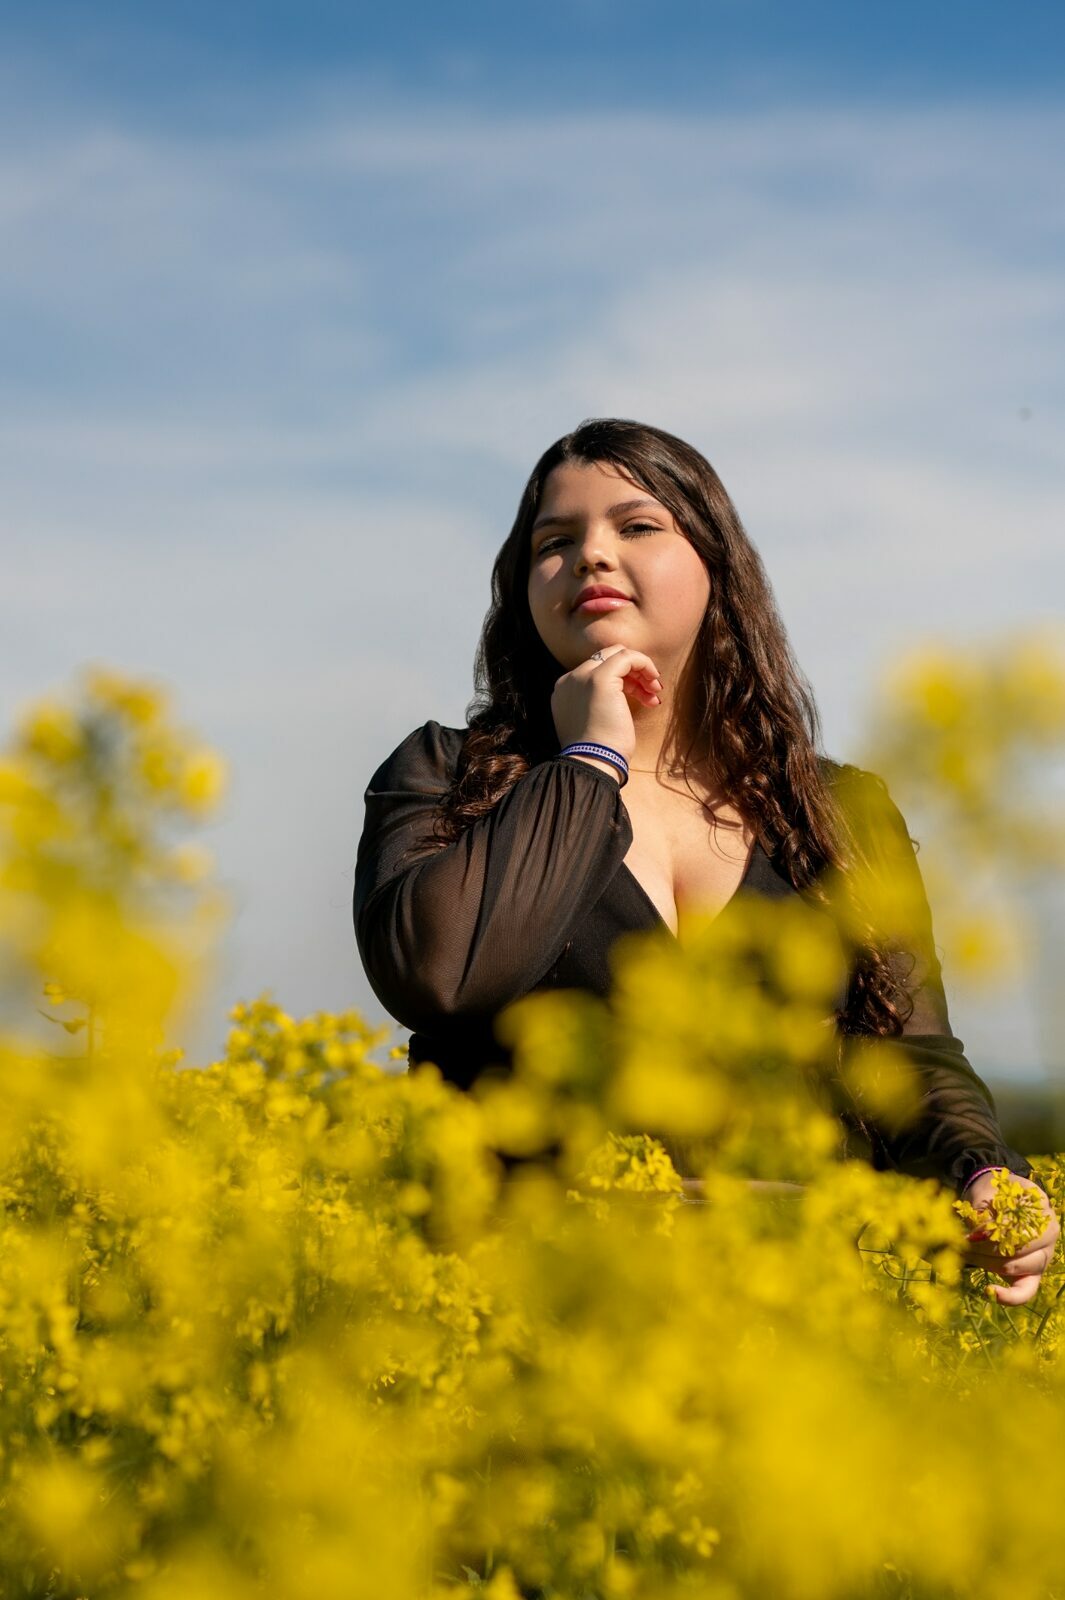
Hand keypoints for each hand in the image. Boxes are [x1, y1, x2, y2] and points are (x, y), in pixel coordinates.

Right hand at [551, 644, 662, 761]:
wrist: (593, 763)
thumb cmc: (599, 752)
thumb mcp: (593, 723)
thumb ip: (598, 704)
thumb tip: (620, 697)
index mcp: (565, 690)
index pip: (596, 670)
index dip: (622, 679)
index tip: (640, 696)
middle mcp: (570, 679)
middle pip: (606, 658)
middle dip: (633, 672)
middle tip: (651, 691)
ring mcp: (583, 677)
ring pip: (617, 654)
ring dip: (641, 671)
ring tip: (655, 693)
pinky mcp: (600, 678)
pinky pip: (627, 657)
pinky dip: (645, 665)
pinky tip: (654, 684)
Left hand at [961, 1170, 1059, 1305]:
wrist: (992, 1197)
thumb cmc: (991, 1194)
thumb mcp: (986, 1193)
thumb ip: (984, 1211)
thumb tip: (978, 1235)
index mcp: (1041, 1210)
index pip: (1018, 1228)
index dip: (991, 1232)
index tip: (969, 1234)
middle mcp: (1049, 1234)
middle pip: (1016, 1249)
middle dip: (984, 1249)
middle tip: (962, 1244)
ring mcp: (1043, 1257)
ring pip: (1013, 1267)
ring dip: (985, 1263)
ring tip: (964, 1254)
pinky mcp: (1033, 1275)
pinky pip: (1025, 1292)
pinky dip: (1007, 1296)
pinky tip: (989, 1291)